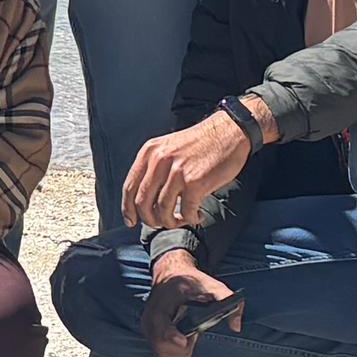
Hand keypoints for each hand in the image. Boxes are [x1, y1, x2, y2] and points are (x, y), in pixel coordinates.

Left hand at [123, 110, 257, 232]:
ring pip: (162, 211)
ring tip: (182, 219)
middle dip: (150, 220)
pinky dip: (191, 219)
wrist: (229, 132)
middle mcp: (159, 161)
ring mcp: (176, 172)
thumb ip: (155, 167)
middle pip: (142, 203)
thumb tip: (145, 199)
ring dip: (171, 222)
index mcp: (149, 152)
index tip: (131, 221)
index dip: (128, 209)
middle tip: (161, 224)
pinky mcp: (195, 182)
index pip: (129, 187)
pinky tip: (197, 215)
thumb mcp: (169, 147)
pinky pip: (186, 211)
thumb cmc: (201, 143)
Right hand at [143, 255, 238, 356]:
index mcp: (160, 307)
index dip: (174, 341)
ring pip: (162, 355)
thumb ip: (226, 299)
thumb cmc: (188, 279)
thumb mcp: (210, 284)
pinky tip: (182, 337)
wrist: (170, 272)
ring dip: (179, 351)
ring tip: (188, 335)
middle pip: (162, 350)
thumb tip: (236, 325)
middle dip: (183, 348)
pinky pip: (161, 353)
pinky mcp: (149, 334)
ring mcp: (147, 328)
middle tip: (192, 334)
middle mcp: (149, 320)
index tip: (186, 339)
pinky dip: (174, 351)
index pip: (161, 333)